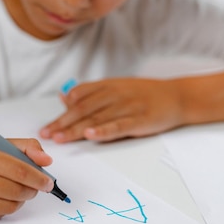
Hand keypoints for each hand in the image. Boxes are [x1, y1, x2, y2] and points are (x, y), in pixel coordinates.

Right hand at [0, 139, 54, 221]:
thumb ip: (24, 147)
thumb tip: (46, 161)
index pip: (20, 171)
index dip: (39, 178)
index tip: (49, 182)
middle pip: (18, 190)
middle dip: (33, 189)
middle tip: (35, 185)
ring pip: (12, 205)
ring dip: (21, 198)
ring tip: (14, 188)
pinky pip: (1, 214)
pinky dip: (6, 206)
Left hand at [39, 78, 184, 142]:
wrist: (177, 96)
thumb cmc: (144, 94)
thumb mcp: (116, 87)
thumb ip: (91, 93)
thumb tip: (64, 97)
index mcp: (107, 85)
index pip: (78, 97)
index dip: (61, 113)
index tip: (47, 126)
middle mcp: (114, 94)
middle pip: (83, 109)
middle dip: (62, 123)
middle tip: (47, 134)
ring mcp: (126, 107)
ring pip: (96, 118)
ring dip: (76, 129)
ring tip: (60, 138)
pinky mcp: (139, 120)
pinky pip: (118, 126)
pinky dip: (103, 130)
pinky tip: (90, 135)